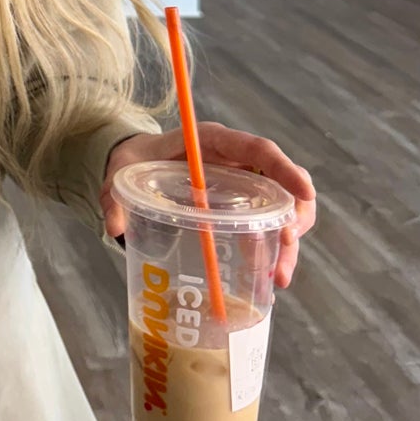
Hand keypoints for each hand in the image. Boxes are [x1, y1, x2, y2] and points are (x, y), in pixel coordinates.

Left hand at [101, 123, 316, 290]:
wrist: (137, 164)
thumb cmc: (135, 161)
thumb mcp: (122, 174)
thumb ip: (115, 195)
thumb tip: (114, 226)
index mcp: (214, 141)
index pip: (258, 148)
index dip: (286, 170)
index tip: (305, 194)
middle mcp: (237, 160)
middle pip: (282, 182)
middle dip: (294, 216)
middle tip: (286, 248)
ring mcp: (244, 183)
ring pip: (283, 208)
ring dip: (288, 242)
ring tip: (279, 278)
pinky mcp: (243, 205)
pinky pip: (269, 223)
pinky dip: (273, 249)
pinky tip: (269, 277)